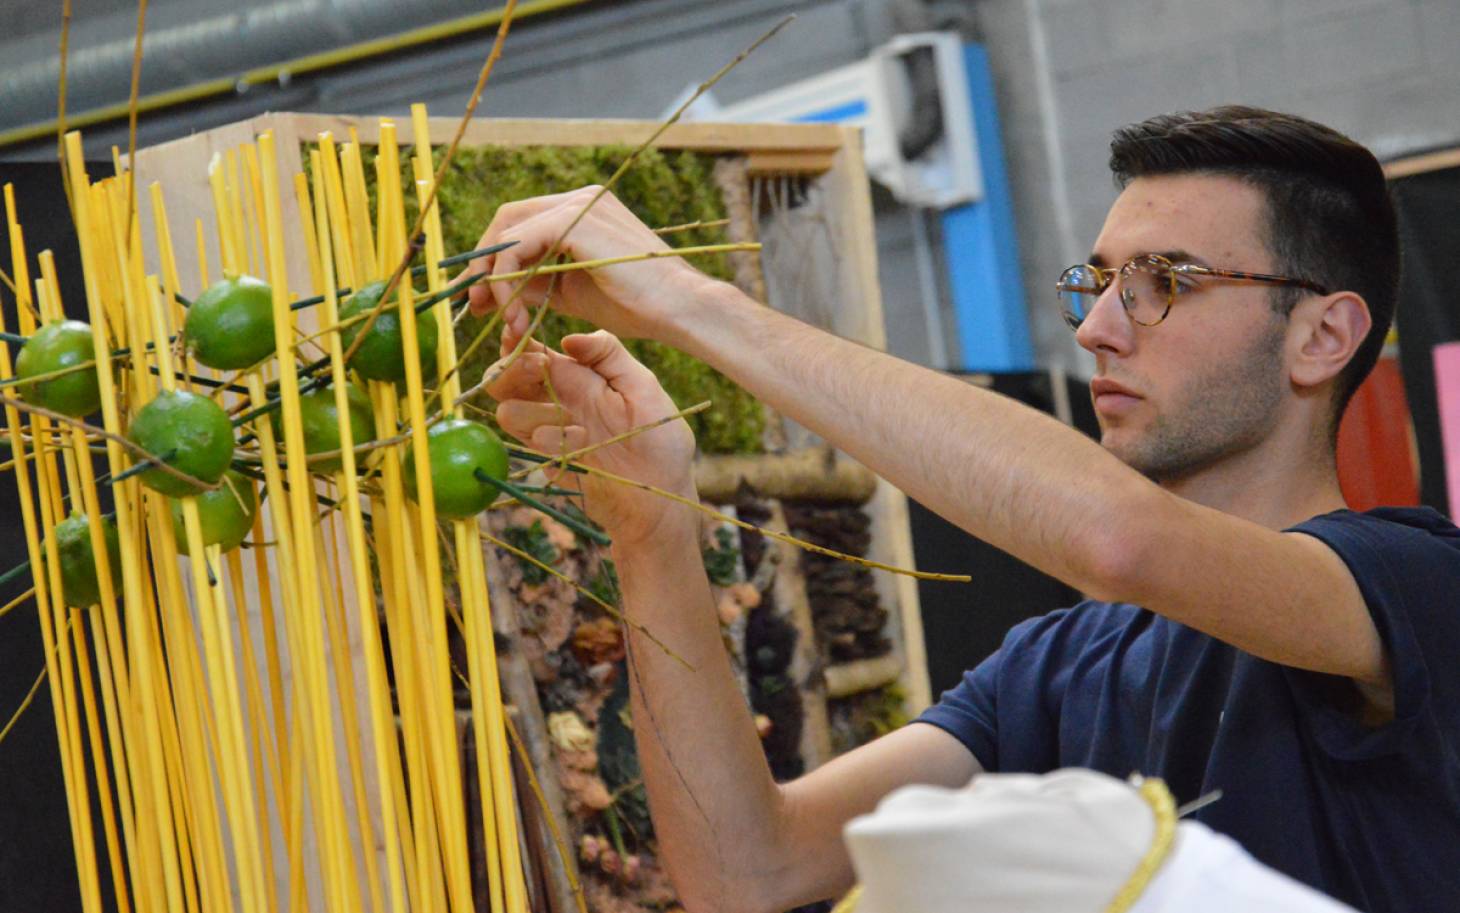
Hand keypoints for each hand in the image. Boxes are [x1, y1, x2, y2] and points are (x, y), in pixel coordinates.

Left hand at [463, 186, 711, 344]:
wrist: (677, 309)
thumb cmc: (637, 306)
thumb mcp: (572, 291)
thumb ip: (536, 281)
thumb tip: (496, 288)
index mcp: (583, 211)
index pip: (522, 223)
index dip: (494, 259)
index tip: (481, 299)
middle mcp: (579, 199)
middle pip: (508, 220)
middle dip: (484, 264)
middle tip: (474, 306)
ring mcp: (578, 205)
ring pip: (509, 232)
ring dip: (493, 277)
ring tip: (499, 317)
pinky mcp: (574, 221)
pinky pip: (519, 245)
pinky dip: (506, 278)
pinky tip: (513, 311)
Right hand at [486, 320, 696, 544]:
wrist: (657, 501)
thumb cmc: (659, 440)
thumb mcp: (644, 388)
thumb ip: (610, 355)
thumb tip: (568, 338)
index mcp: (579, 376)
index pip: (533, 351)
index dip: (517, 341)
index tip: (518, 335)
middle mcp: (557, 401)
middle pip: (505, 379)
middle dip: (512, 370)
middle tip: (540, 369)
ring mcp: (548, 432)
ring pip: (507, 411)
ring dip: (536, 413)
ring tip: (579, 428)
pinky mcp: (546, 460)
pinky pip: (526, 443)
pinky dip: (549, 441)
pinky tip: (580, 448)